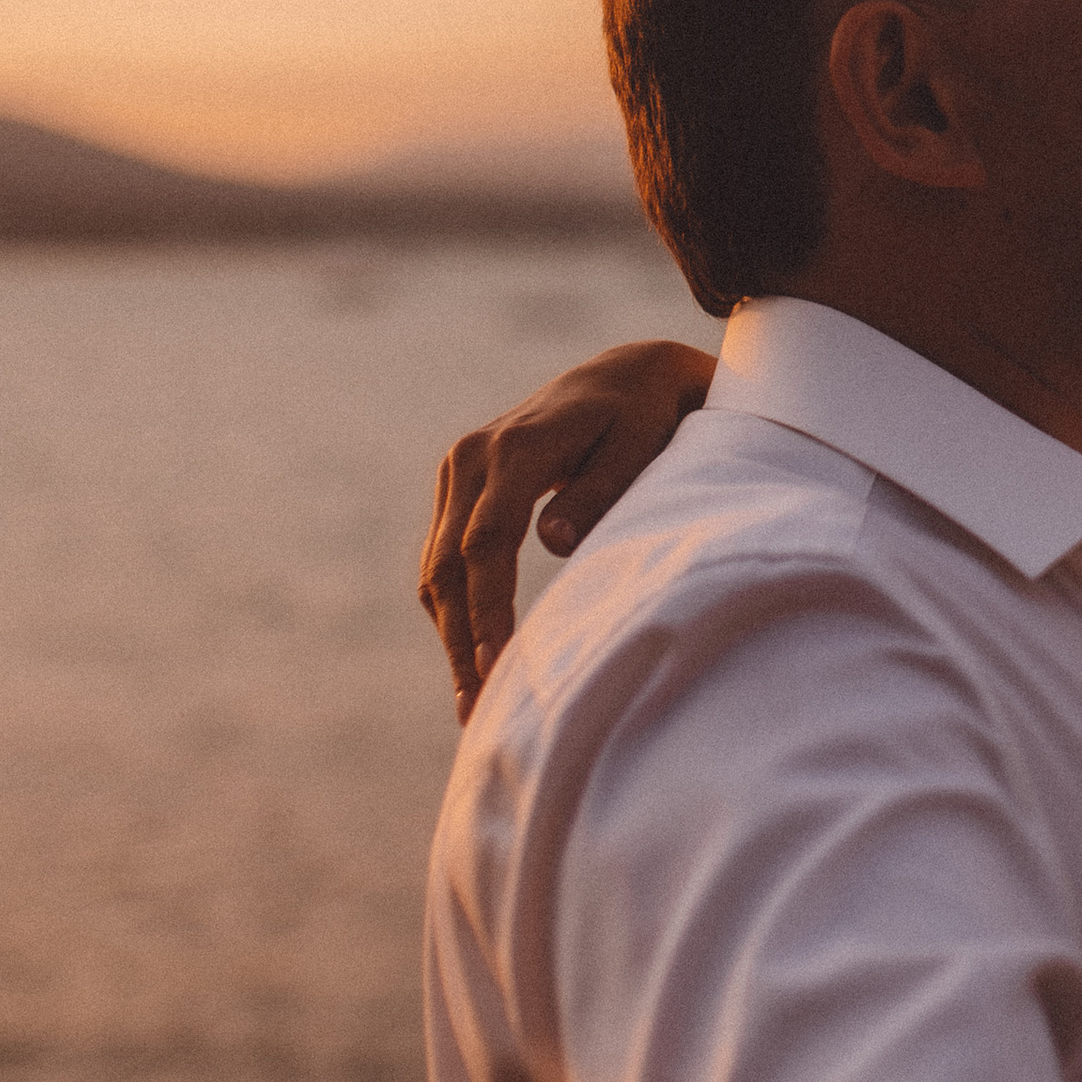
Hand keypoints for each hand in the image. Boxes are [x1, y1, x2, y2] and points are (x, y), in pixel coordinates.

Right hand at [417, 339, 715, 711]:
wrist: (624, 375)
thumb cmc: (644, 418)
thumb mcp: (639, 447)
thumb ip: (599, 492)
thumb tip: (553, 541)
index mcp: (518, 447)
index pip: (487, 540)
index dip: (487, 607)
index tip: (497, 663)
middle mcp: (474, 454)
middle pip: (449, 562)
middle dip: (461, 638)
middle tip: (477, 706)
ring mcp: (460, 467)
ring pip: (438, 564)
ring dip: (452, 633)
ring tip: (473, 700)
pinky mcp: (460, 483)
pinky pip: (445, 555)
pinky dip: (455, 607)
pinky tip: (472, 656)